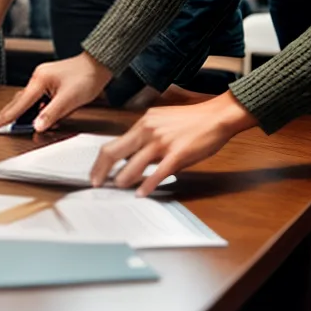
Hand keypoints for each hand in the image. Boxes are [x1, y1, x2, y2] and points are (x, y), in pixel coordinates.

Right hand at [0, 52, 111, 132]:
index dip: (6, 117)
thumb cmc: (86, 77)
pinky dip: (32, 109)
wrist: (99, 65)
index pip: (19, 104)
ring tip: (10, 124)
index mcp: (39, 80)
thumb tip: (37, 126)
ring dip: (21, 113)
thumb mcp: (69, 100)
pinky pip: (37, 98)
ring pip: (28, 100)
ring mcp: (43, 79)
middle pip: (19, 101)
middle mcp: (38, 78)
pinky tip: (34, 117)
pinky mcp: (49, 82)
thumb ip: (52, 114)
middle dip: (8, 115)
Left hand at [90, 92, 256, 195]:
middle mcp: (148, 130)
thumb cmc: (190, 120)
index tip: (95, 172)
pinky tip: (141, 193)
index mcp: (143, 123)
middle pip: (115, 151)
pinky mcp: (177, 154)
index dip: (101, 160)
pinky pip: (158, 172)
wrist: (215, 117)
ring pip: (134, 164)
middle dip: (102, 170)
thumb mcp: (161, 121)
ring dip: (123, 178)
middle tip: (96, 183)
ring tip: (117, 188)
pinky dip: (147, 184)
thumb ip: (146, 135)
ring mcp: (162, 142)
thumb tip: (133, 155)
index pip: (114, 143)